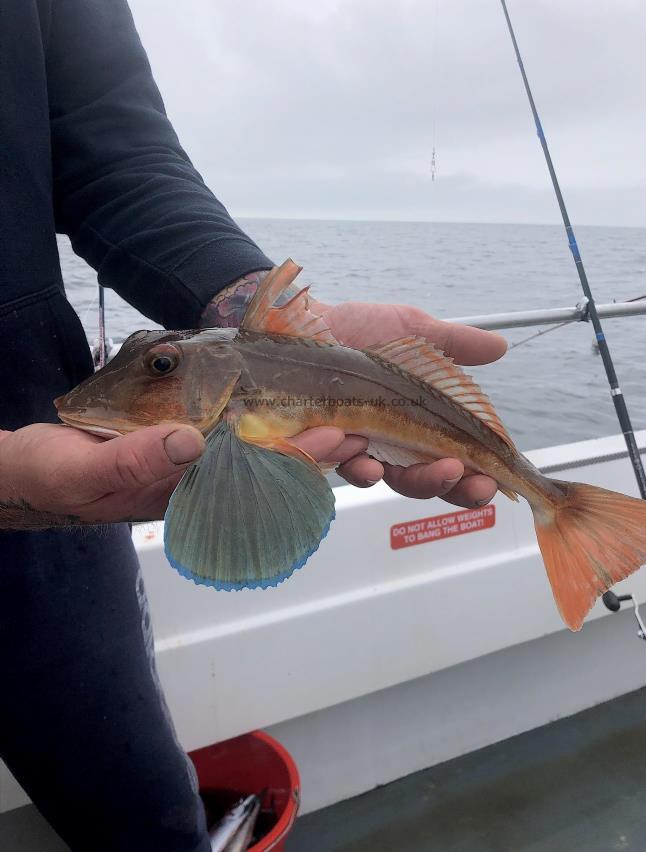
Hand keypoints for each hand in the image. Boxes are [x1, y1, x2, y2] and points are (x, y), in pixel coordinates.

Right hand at [0, 423, 367, 528]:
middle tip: (361, 424)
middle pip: (266, 464)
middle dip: (314, 446)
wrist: (32, 471)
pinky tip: (290, 407)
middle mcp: (193, 479)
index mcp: (178, 490)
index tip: (336, 434)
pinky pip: (229, 436)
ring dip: (300, 437)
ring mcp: (187, 462)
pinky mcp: (178, 444)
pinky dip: (262, 422)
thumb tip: (190, 440)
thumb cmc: (50, 473)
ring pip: (255, 451)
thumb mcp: (83, 468)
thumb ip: (135, 459)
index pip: (250, 476)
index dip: (297, 456)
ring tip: (347, 417)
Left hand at [296, 300, 507, 507]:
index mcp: (416, 428)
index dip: (470, 482)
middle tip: (456, 476)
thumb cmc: (360, 330)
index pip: (448, 466)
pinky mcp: (312, 438)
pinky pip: (322, 458)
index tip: (490, 483)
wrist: (305, 319)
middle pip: (415, 483)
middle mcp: (384, 445)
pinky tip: (344, 440)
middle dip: (438, 485)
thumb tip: (499, 346)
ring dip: (380, 473)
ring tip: (382, 462)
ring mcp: (347, 446)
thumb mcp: (413, 331)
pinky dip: (333, 452)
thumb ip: (453, 343)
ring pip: (371, 477)